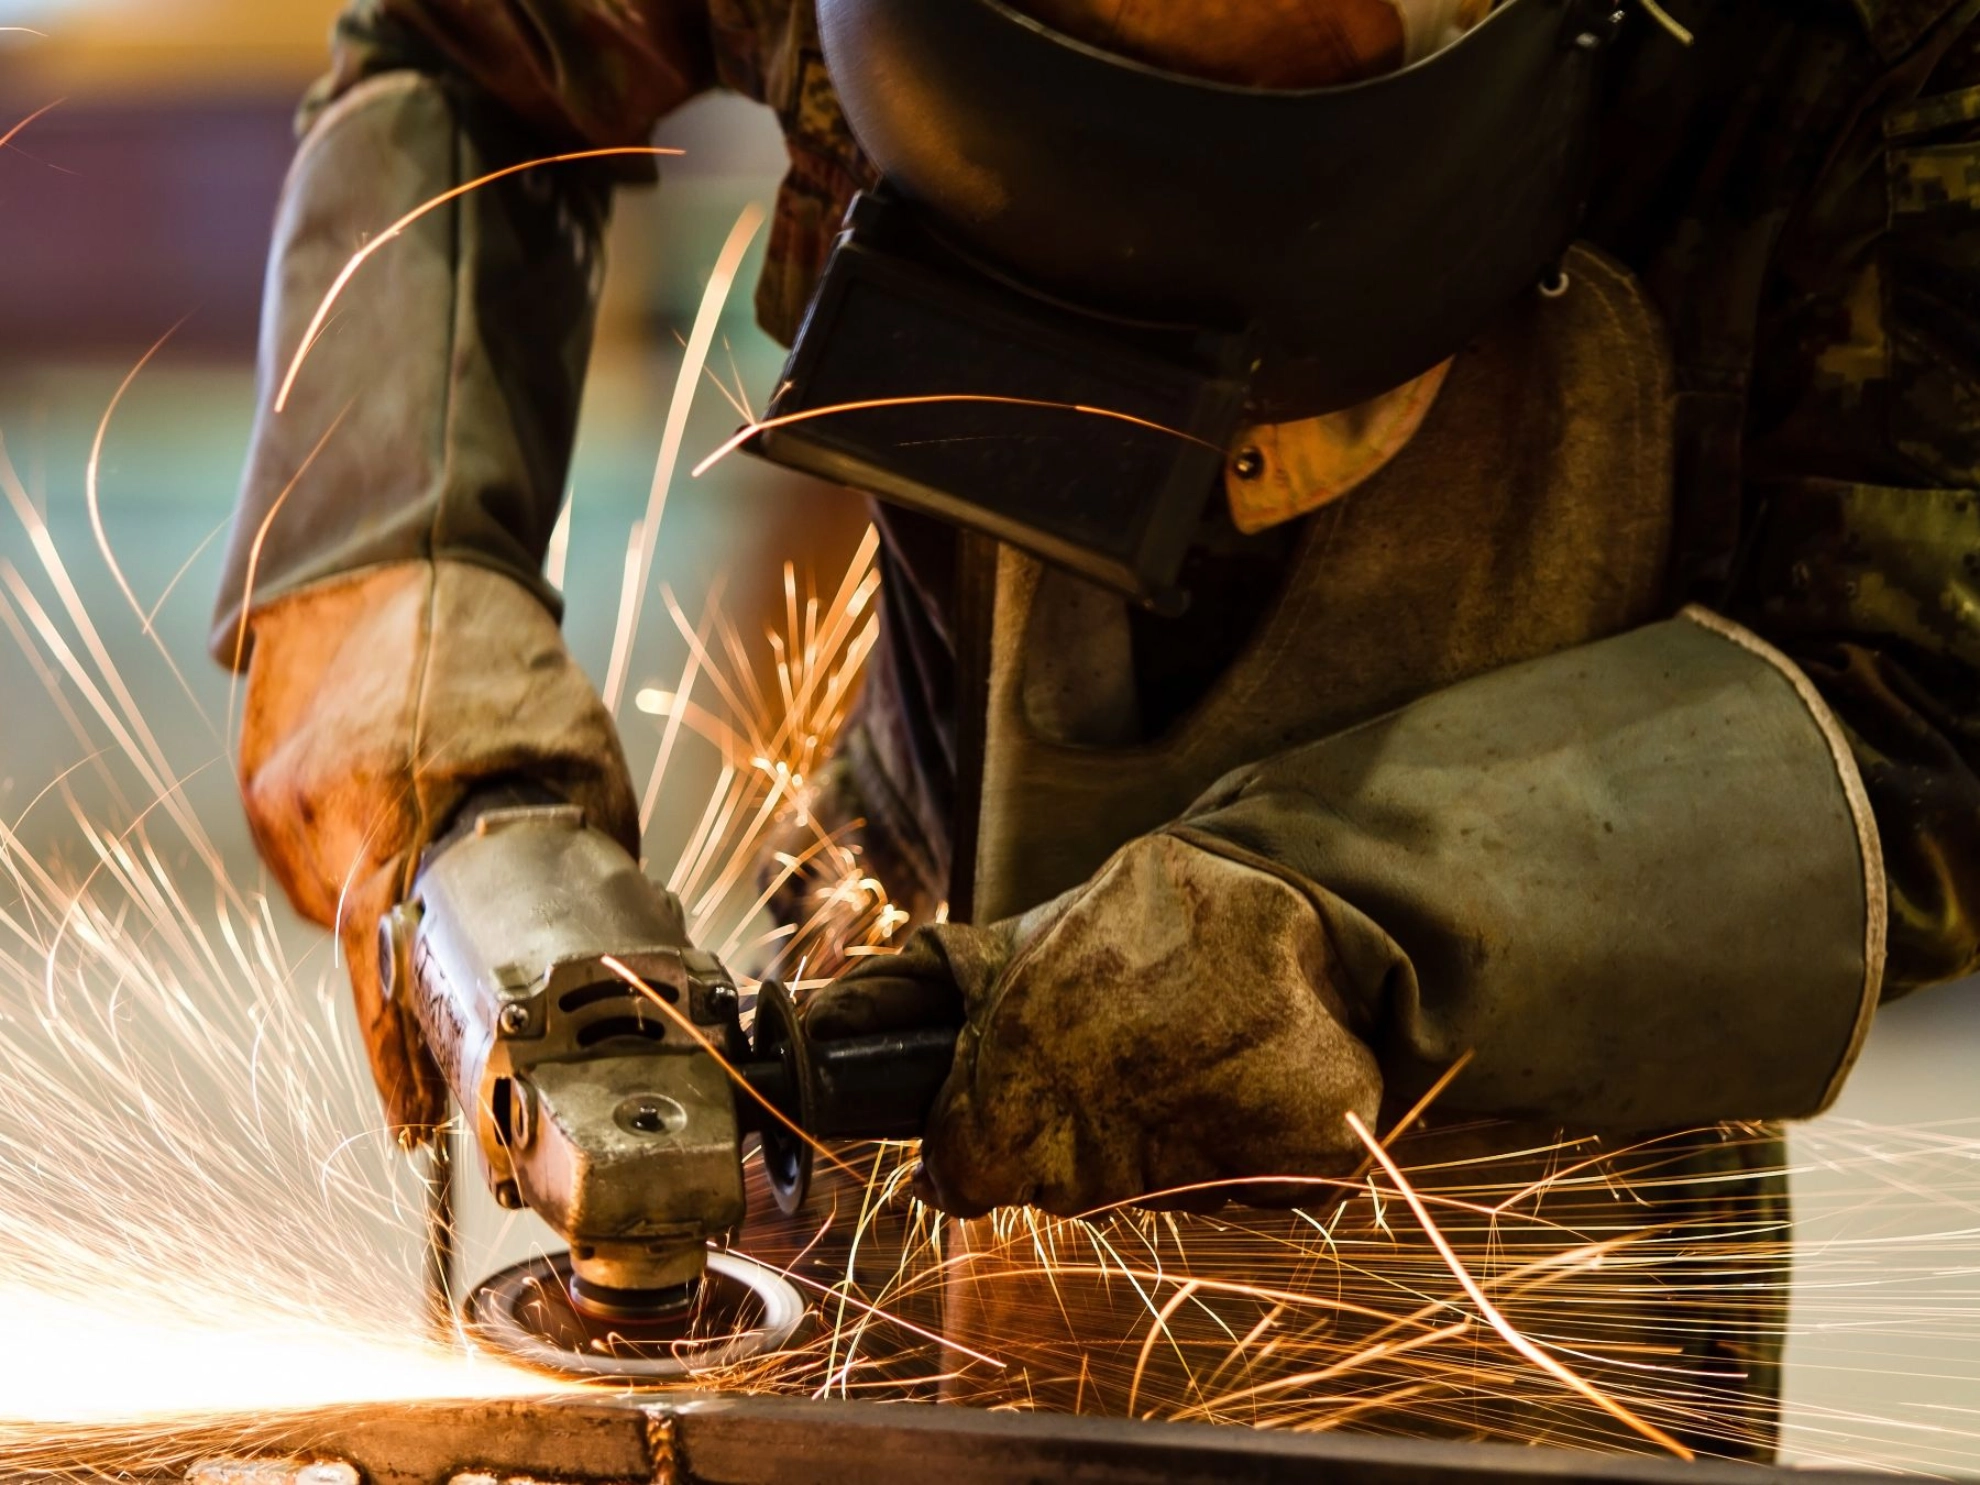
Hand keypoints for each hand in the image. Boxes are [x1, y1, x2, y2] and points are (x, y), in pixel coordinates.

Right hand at [238, 559, 639, 1136]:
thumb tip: (617, 942)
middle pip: (366, 951)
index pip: (386, 972)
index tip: (422, 1122)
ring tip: (436, 850)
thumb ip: (586, 845)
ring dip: (391, 910)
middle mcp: (322, 811)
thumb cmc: (493, 652)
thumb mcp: (575, 747)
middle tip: (455, 1001)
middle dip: (411, 983)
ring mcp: (280, 801)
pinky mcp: (262, 789)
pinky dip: (359, 866)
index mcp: (397, 804)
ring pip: (342, 912)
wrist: (392, 559)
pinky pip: (316, 868)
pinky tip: (396, 818)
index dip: (400, 1062)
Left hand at [805, 833, 1380, 1217]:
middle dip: (1068, 1128)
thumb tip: (815, 1017)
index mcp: (1009, 1106)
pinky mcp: (1287, 1178)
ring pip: (1137, 1193)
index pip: (958, 1176)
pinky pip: (1234, 1191)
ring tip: (1185, 1049)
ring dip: (1152, 1138)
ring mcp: (1190, 1179)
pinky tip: (1240, 1077)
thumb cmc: (1150, 915)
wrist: (1312, 896)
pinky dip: (1237, 1149)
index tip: (1007, 1092)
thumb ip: (921, 991)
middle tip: (1119, 1046)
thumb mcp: (1018, 941)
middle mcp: (1090, 1163)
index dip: (976, 1132)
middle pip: (1050, 1185)